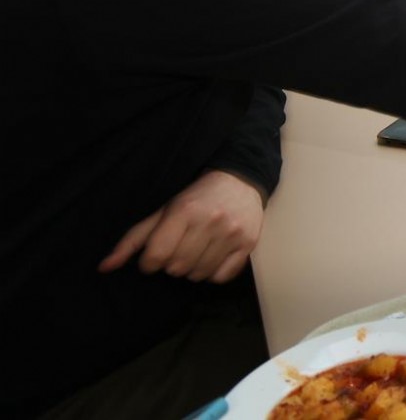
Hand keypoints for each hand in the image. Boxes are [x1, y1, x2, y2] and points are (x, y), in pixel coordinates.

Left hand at [99, 170, 264, 281]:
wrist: (240, 182)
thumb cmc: (195, 199)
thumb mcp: (162, 212)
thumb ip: (132, 240)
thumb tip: (104, 268)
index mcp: (183, 211)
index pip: (156, 256)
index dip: (149, 262)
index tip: (155, 255)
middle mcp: (209, 221)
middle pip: (176, 268)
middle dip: (172, 264)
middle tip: (179, 249)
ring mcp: (231, 233)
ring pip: (198, 275)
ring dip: (192, 269)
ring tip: (196, 252)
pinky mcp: (248, 243)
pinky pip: (221, 277)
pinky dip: (213, 273)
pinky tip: (213, 257)